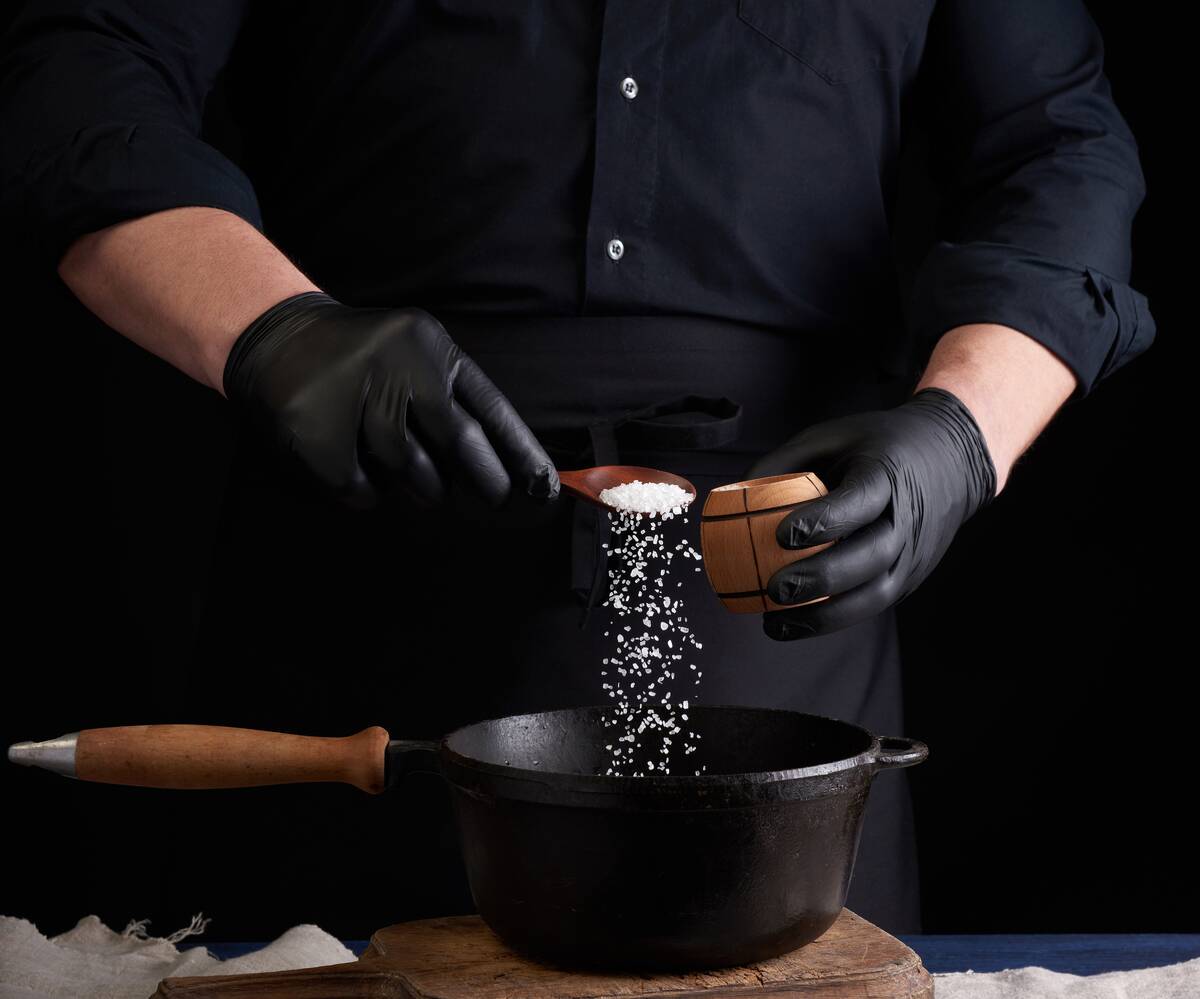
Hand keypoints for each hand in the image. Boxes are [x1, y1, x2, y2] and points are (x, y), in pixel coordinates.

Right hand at [223, 291, 558, 511]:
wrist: (277, 336)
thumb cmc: (365, 358)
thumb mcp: (415, 354)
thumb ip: (455, 400)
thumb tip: (500, 467)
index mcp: (427, 346)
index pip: (487, 407)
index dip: (519, 452)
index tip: (543, 486)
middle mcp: (393, 365)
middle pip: (456, 440)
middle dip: (483, 477)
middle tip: (493, 495)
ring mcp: (350, 396)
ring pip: (411, 470)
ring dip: (422, 488)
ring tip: (421, 483)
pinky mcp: (315, 430)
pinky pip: (362, 487)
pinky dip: (371, 493)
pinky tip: (366, 474)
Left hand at [747, 387, 996, 638]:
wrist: (952, 460)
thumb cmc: (878, 445)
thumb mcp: (833, 435)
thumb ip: (784, 462)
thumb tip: (734, 496)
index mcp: (889, 474)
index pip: (862, 501)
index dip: (825, 520)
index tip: (782, 534)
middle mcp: (908, 519)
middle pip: (872, 557)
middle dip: (822, 578)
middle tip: (774, 589)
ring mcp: (913, 554)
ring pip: (875, 594)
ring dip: (825, 615)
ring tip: (775, 620)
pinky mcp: (909, 578)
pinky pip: (871, 605)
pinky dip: (831, 620)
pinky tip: (791, 625)